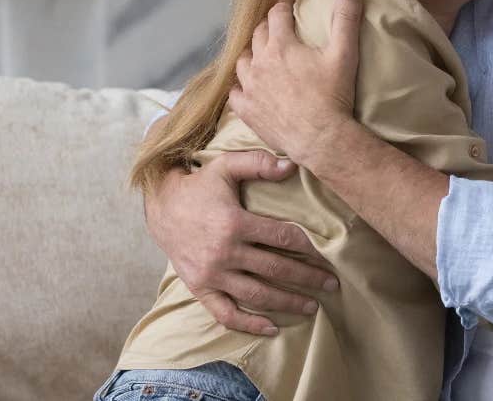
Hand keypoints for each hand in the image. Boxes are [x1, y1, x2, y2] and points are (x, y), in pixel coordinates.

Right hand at [143, 151, 339, 335]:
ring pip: (256, 294)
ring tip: (313, 307)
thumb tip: (292, 165)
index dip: (310, 247)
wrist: (160, 208)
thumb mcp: (226, 166)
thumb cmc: (199, 186)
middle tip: (332, 284)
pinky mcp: (199, 288)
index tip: (330, 254)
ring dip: (287, 303)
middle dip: (308, 278)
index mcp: (235, 223)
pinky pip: (225, 313)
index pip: (283, 238)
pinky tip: (272, 328)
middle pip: (275, 269)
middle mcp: (224, 252)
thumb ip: (258, 164)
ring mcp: (211, 274)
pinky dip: (249, 324)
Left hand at [230, 0, 363, 172]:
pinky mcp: (247, 110)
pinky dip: (240, 85)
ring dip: (251, 53)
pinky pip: (234, 92)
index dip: (284, 3)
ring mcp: (250, 87)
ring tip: (261, 54)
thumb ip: (346, 17)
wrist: (320, 139)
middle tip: (278, 25)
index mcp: (281, 45)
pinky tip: (248, 86)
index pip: (277, 13)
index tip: (290, 0)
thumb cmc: (333, 95)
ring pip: (242, 61)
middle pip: (257, 34)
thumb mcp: (344, 53)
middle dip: (268, 25)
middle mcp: (260, 62)